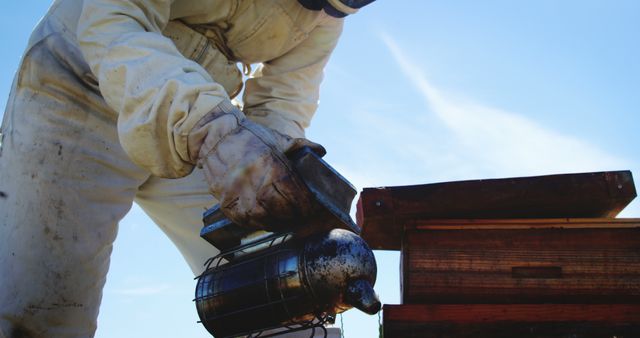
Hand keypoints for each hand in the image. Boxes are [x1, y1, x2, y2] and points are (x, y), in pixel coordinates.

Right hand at [192, 101, 324, 230]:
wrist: (215, 135)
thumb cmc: (249, 137)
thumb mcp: (276, 138)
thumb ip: (299, 146)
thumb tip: (321, 151)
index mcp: (270, 162)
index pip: (293, 191)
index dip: (306, 203)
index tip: (312, 207)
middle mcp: (252, 178)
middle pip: (280, 208)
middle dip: (294, 214)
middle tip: (300, 215)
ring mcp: (236, 191)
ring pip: (262, 217)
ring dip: (277, 221)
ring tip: (284, 219)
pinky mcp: (224, 200)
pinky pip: (243, 220)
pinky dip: (256, 223)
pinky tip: (264, 219)